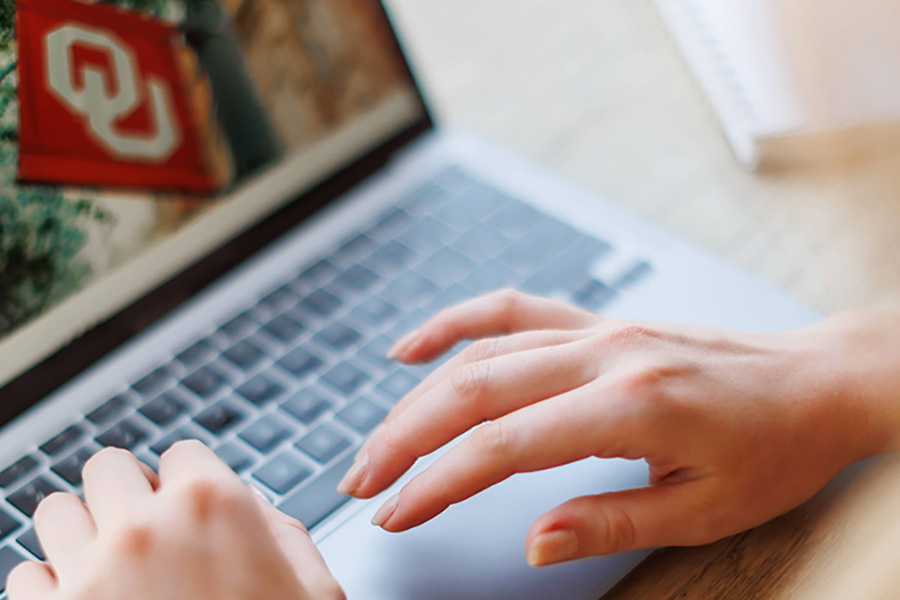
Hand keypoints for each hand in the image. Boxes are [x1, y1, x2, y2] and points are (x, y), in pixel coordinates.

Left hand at [8, 442, 343, 599]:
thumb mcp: (315, 589)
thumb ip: (281, 531)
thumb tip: (249, 508)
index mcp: (213, 504)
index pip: (180, 452)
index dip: (189, 480)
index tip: (187, 504)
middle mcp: (143, 527)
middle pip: (106, 467)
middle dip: (126, 492)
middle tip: (145, 527)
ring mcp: (87, 575)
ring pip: (55, 511)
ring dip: (81, 531)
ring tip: (107, 563)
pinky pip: (23, 576)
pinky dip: (49, 586)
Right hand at [338, 290, 895, 565]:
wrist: (817, 381)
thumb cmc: (774, 447)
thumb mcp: (703, 509)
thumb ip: (609, 521)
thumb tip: (534, 540)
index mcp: (630, 406)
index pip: (504, 446)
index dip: (437, 482)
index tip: (397, 513)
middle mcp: (604, 355)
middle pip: (474, 391)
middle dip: (405, 439)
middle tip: (363, 481)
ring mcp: (598, 330)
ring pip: (482, 353)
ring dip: (419, 395)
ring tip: (378, 439)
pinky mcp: (598, 323)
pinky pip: (514, 311)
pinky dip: (457, 323)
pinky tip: (414, 346)